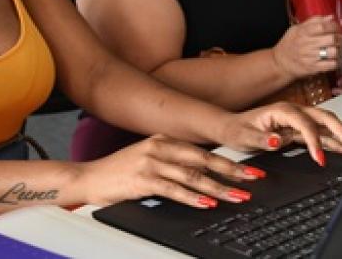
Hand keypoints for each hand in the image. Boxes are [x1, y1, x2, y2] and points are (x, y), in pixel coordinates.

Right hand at [77, 135, 263, 208]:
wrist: (88, 178)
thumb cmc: (118, 172)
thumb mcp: (147, 160)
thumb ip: (172, 163)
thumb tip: (202, 174)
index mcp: (163, 140)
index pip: (202, 151)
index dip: (228, 160)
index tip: (249, 168)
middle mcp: (159, 147)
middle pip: (203, 160)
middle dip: (231, 170)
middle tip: (253, 178)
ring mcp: (150, 162)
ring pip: (192, 175)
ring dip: (219, 187)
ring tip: (238, 195)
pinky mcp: (142, 179)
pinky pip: (173, 189)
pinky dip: (193, 197)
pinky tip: (207, 202)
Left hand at [220, 101, 341, 165]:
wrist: (230, 127)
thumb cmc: (237, 129)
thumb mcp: (244, 136)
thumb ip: (261, 139)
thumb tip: (277, 140)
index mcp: (281, 110)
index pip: (305, 123)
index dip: (314, 140)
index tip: (320, 158)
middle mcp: (294, 113)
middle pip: (325, 119)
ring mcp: (299, 121)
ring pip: (328, 126)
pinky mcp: (300, 130)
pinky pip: (323, 134)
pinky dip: (337, 142)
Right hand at [271, 15, 341, 78]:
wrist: (279, 63)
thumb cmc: (289, 44)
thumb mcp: (296, 29)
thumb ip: (313, 21)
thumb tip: (330, 17)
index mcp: (302, 32)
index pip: (323, 26)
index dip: (334, 26)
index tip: (337, 27)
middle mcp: (306, 44)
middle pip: (331, 39)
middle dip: (340, 38)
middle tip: (340, 39)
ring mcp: (310, 57)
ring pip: (333, 52)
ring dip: (339, 50)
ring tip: (338, 49)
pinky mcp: (313, 68)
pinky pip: (331, 64)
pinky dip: (337, 62)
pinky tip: (335, 59)